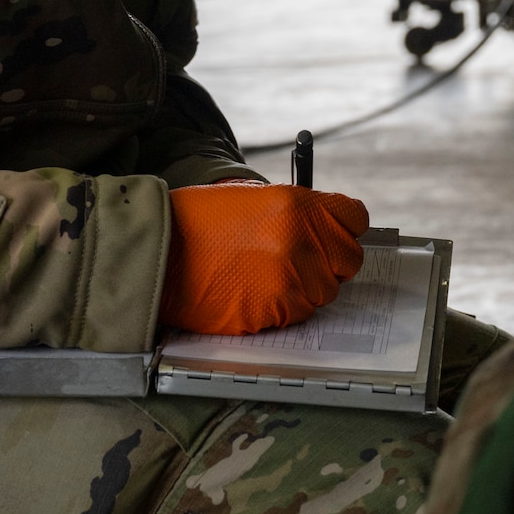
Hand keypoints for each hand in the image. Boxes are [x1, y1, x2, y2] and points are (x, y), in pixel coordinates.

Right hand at [159, 183, 369, 334]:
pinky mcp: (274, 311)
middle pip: (348, 260)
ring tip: (266, 276)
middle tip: (301, 261)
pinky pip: (299, 315)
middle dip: (329, 262)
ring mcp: (290, 279)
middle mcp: (301, 241)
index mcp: (297, 205)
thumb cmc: (199, 222)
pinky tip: (254, 293)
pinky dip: (283, 308)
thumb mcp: (254, 198)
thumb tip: (327, 233)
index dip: (343, 228)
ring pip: (325, 292)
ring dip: (305, 288)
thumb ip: (298, 214)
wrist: (159, 250)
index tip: (334, 234)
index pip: (354, 218)